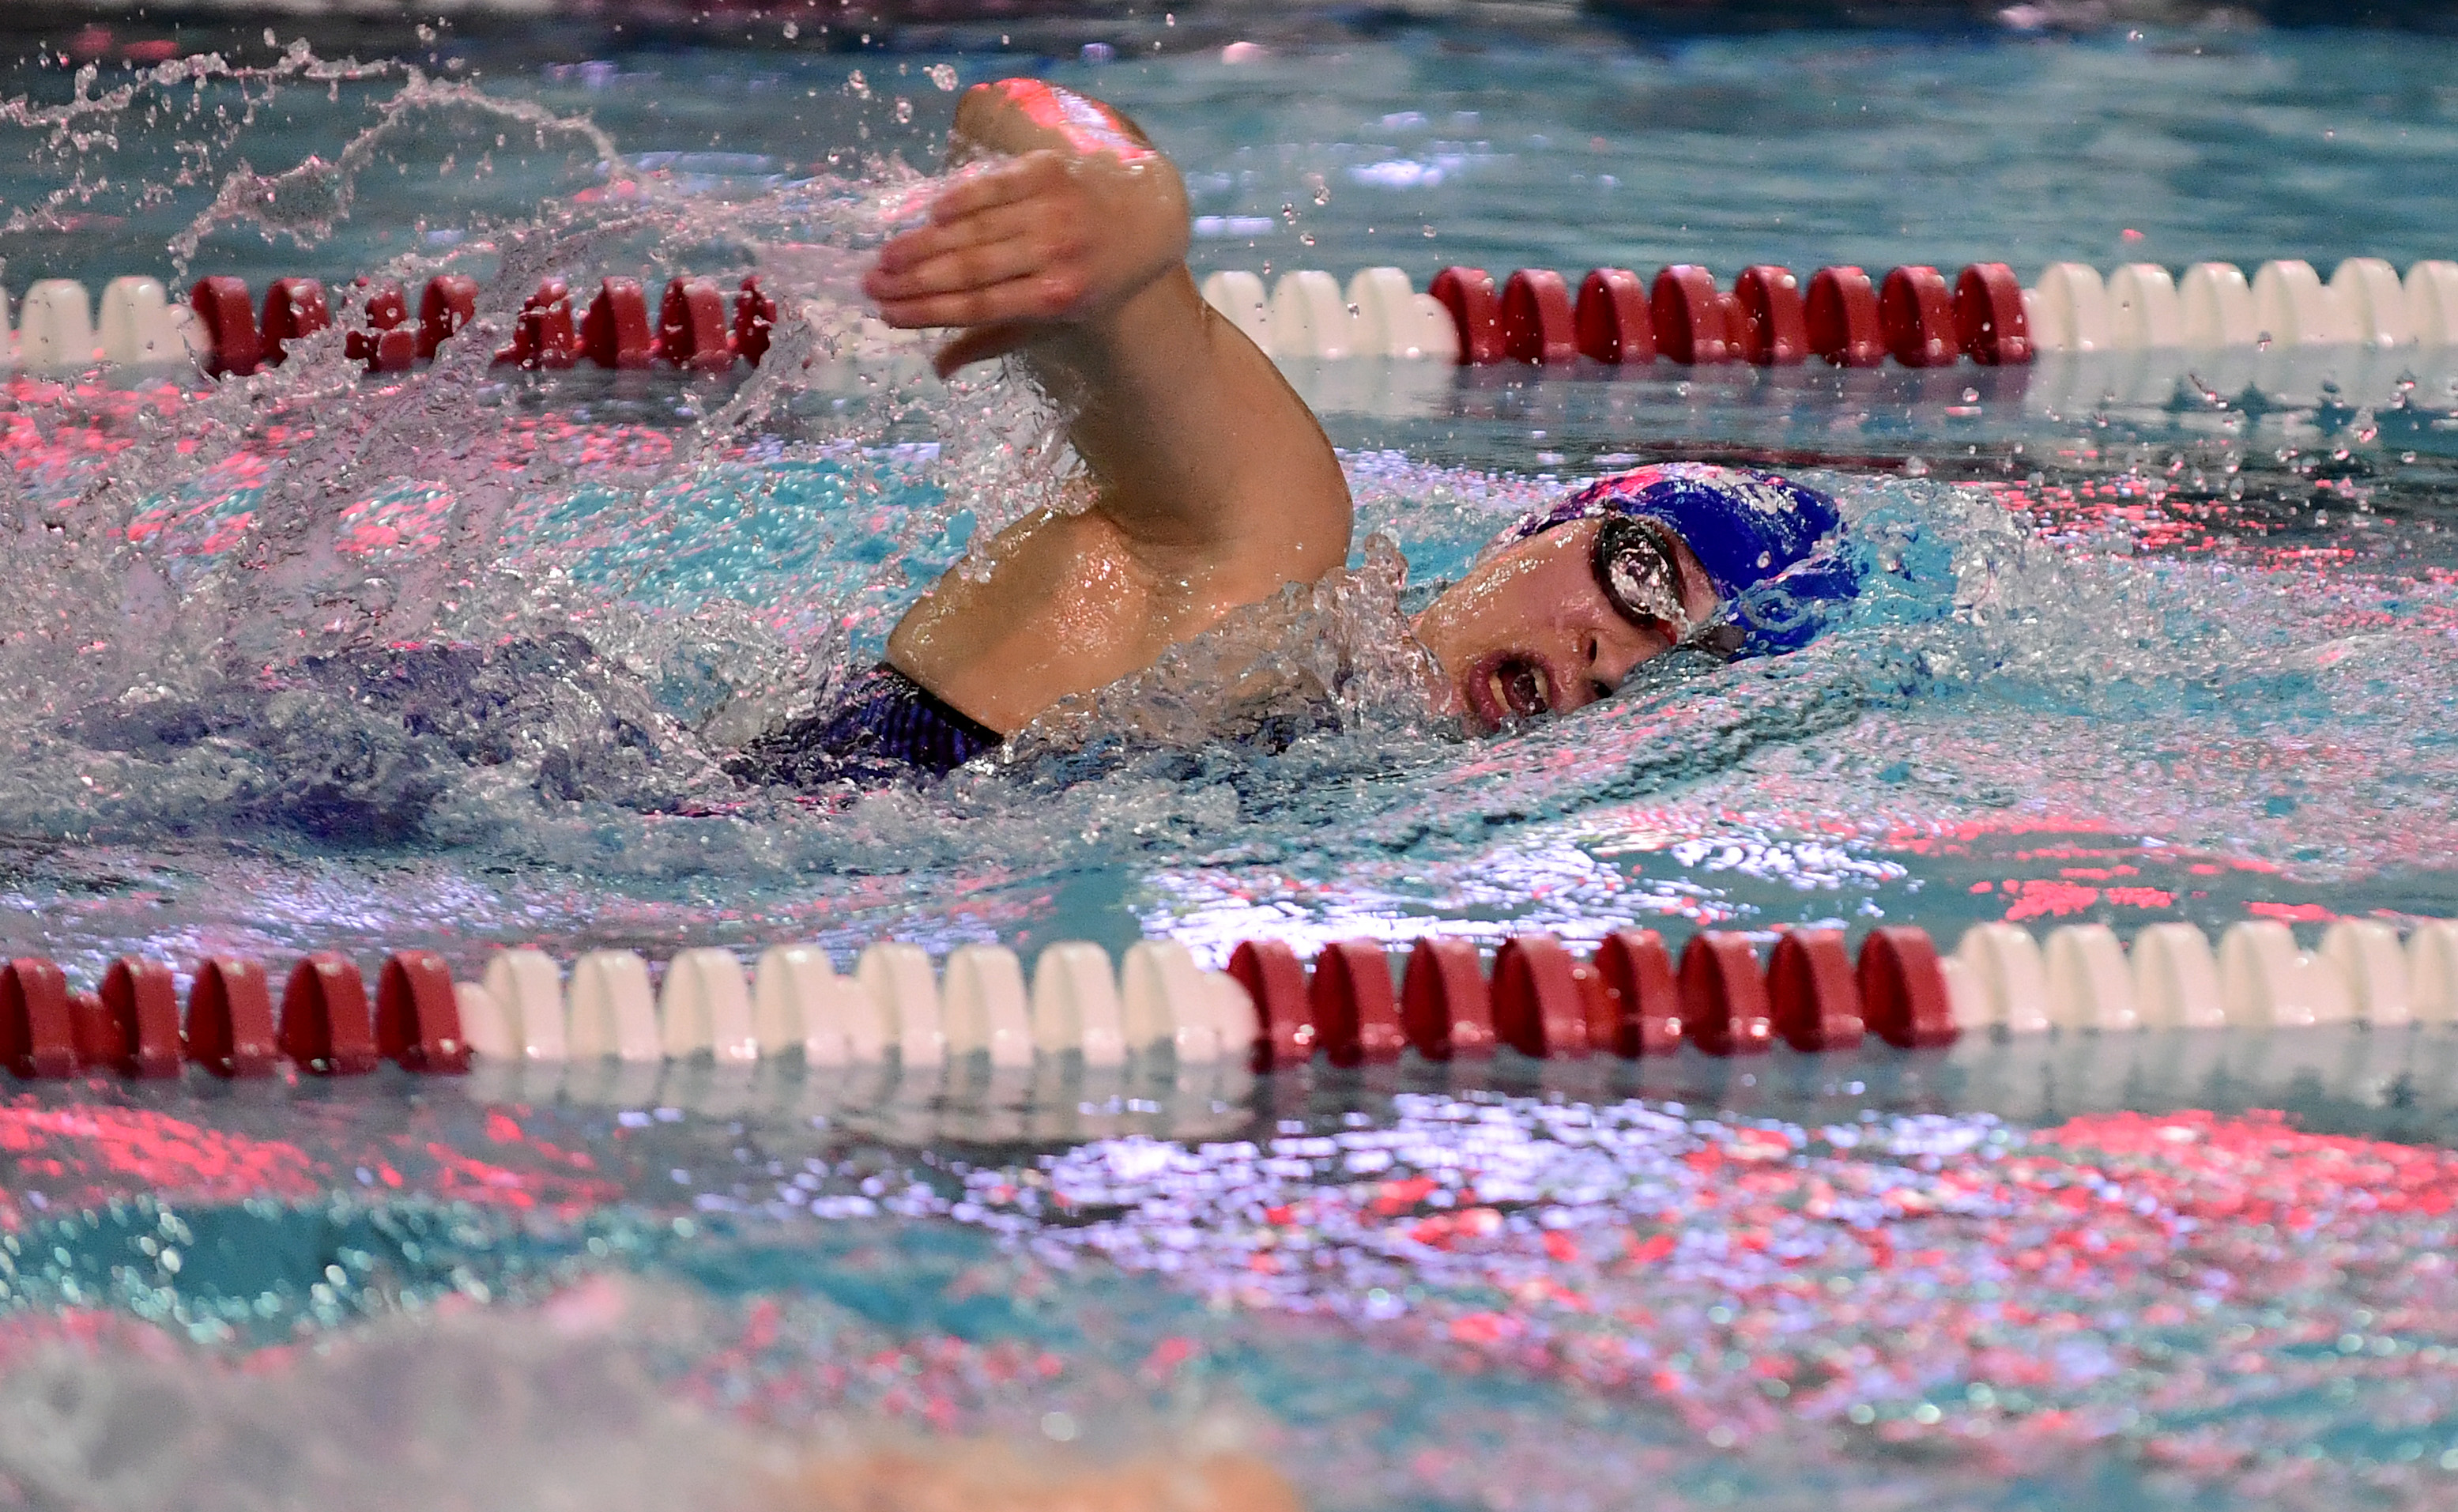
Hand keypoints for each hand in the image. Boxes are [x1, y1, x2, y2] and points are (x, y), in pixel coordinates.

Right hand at [862, 148, 1181, 376]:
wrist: (1147, 217)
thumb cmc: (1092, 279)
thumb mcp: (1056, 319)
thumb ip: (994, 340)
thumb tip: (937, 369)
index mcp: (1059, 298)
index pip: (980, 306)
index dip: (929, 311)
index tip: (887, 313)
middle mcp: (1058, 253)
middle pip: (971, 269)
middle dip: (915, 279)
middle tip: (871, 285)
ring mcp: (1054, 208)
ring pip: (975, 229)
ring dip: (924, 243)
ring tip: (886, 256)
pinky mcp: (1048, 170)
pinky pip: (992, 186)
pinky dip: (959, 201)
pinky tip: (929, 216)